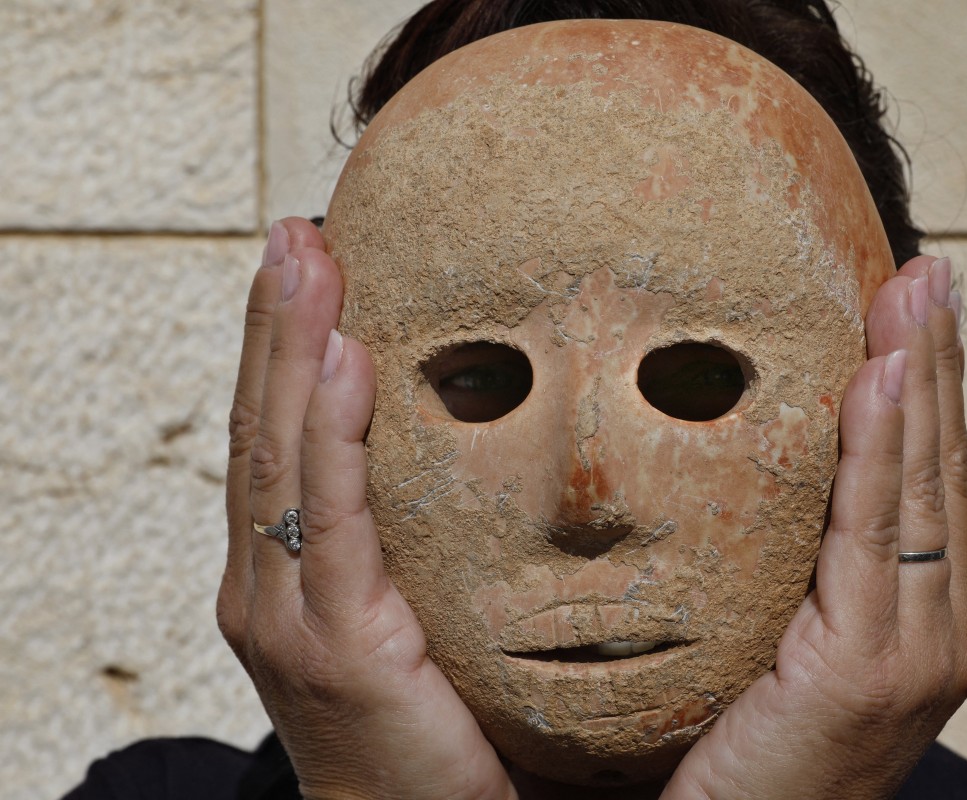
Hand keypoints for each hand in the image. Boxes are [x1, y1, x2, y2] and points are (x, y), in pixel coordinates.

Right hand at [216, 218, 515, 799]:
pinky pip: (331, 520)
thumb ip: (439, 540)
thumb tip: (514, 451)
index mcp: (294, 573)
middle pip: (269, 427)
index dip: (295, 348)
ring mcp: (290, 614)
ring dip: (294, 348)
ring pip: (283, 455)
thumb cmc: (438, 735)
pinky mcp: (335, 647)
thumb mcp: (427, 617)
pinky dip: (333, 435)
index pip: (290, 438)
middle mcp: (272, 584)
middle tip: (301, 229)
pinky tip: (348, 361)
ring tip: (307, 257)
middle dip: (280, 324)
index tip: (319, 262)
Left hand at [663, 256, 966, 798]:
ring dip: (919, 380)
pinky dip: (879, 447)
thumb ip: (785, 573)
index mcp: (918, 624)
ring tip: (915, 291)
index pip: (924, 487)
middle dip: (936, 364)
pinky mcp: (867, 671)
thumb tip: (737, 486)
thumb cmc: (727, 756)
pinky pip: (872, 531)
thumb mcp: (772, 646)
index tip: (911, 311)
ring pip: (918, 487)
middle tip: (929, 271)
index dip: (926, 396)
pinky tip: (881, 374)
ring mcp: (915, 654)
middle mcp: (938, 633)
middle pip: (937, 471)